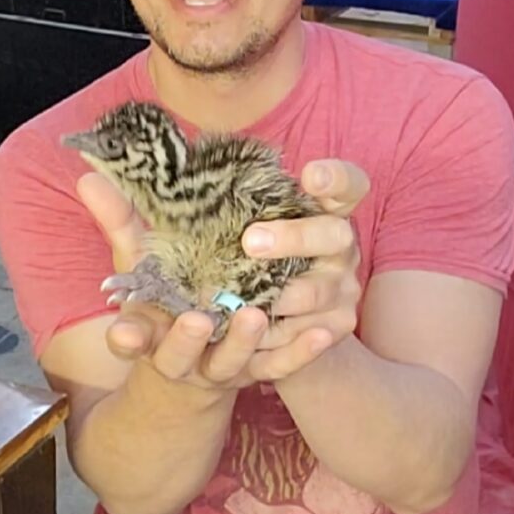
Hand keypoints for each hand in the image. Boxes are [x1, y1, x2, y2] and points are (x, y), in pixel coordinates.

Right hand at [77, 173, 327, 389]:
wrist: (195, 371)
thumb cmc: (166, 302)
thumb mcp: (140, 267)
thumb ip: (120, 223)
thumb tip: (88, 175)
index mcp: (149, 335)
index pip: (130, 339)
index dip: (126, 337)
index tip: (123, 331)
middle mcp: (182, 359)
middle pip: (181, 356)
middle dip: (187, 340)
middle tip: (199, 318)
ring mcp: (223, 368)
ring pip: (234, 362)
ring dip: (244, 342)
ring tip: (258, 315)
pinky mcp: (259, 370)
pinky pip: (282, 367)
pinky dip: (302, 353)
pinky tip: (325, 332)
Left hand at [241, 159, 368, 380]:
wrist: (281, 306)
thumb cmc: (253, 251)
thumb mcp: (247, 222)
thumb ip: (227, 204)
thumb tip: (166, 185)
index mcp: (327, 209)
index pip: (346, 184)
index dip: (334, 178)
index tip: (310, 175)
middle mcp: (342, 245)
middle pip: (333, 235)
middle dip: (293, 238)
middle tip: (250, 241)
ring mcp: (343, 287)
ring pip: (316, 293)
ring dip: (278, 296)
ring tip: (236, 301)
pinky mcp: (337, 325)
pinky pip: (308, 335)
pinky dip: (275, 337)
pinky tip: (246, 334)